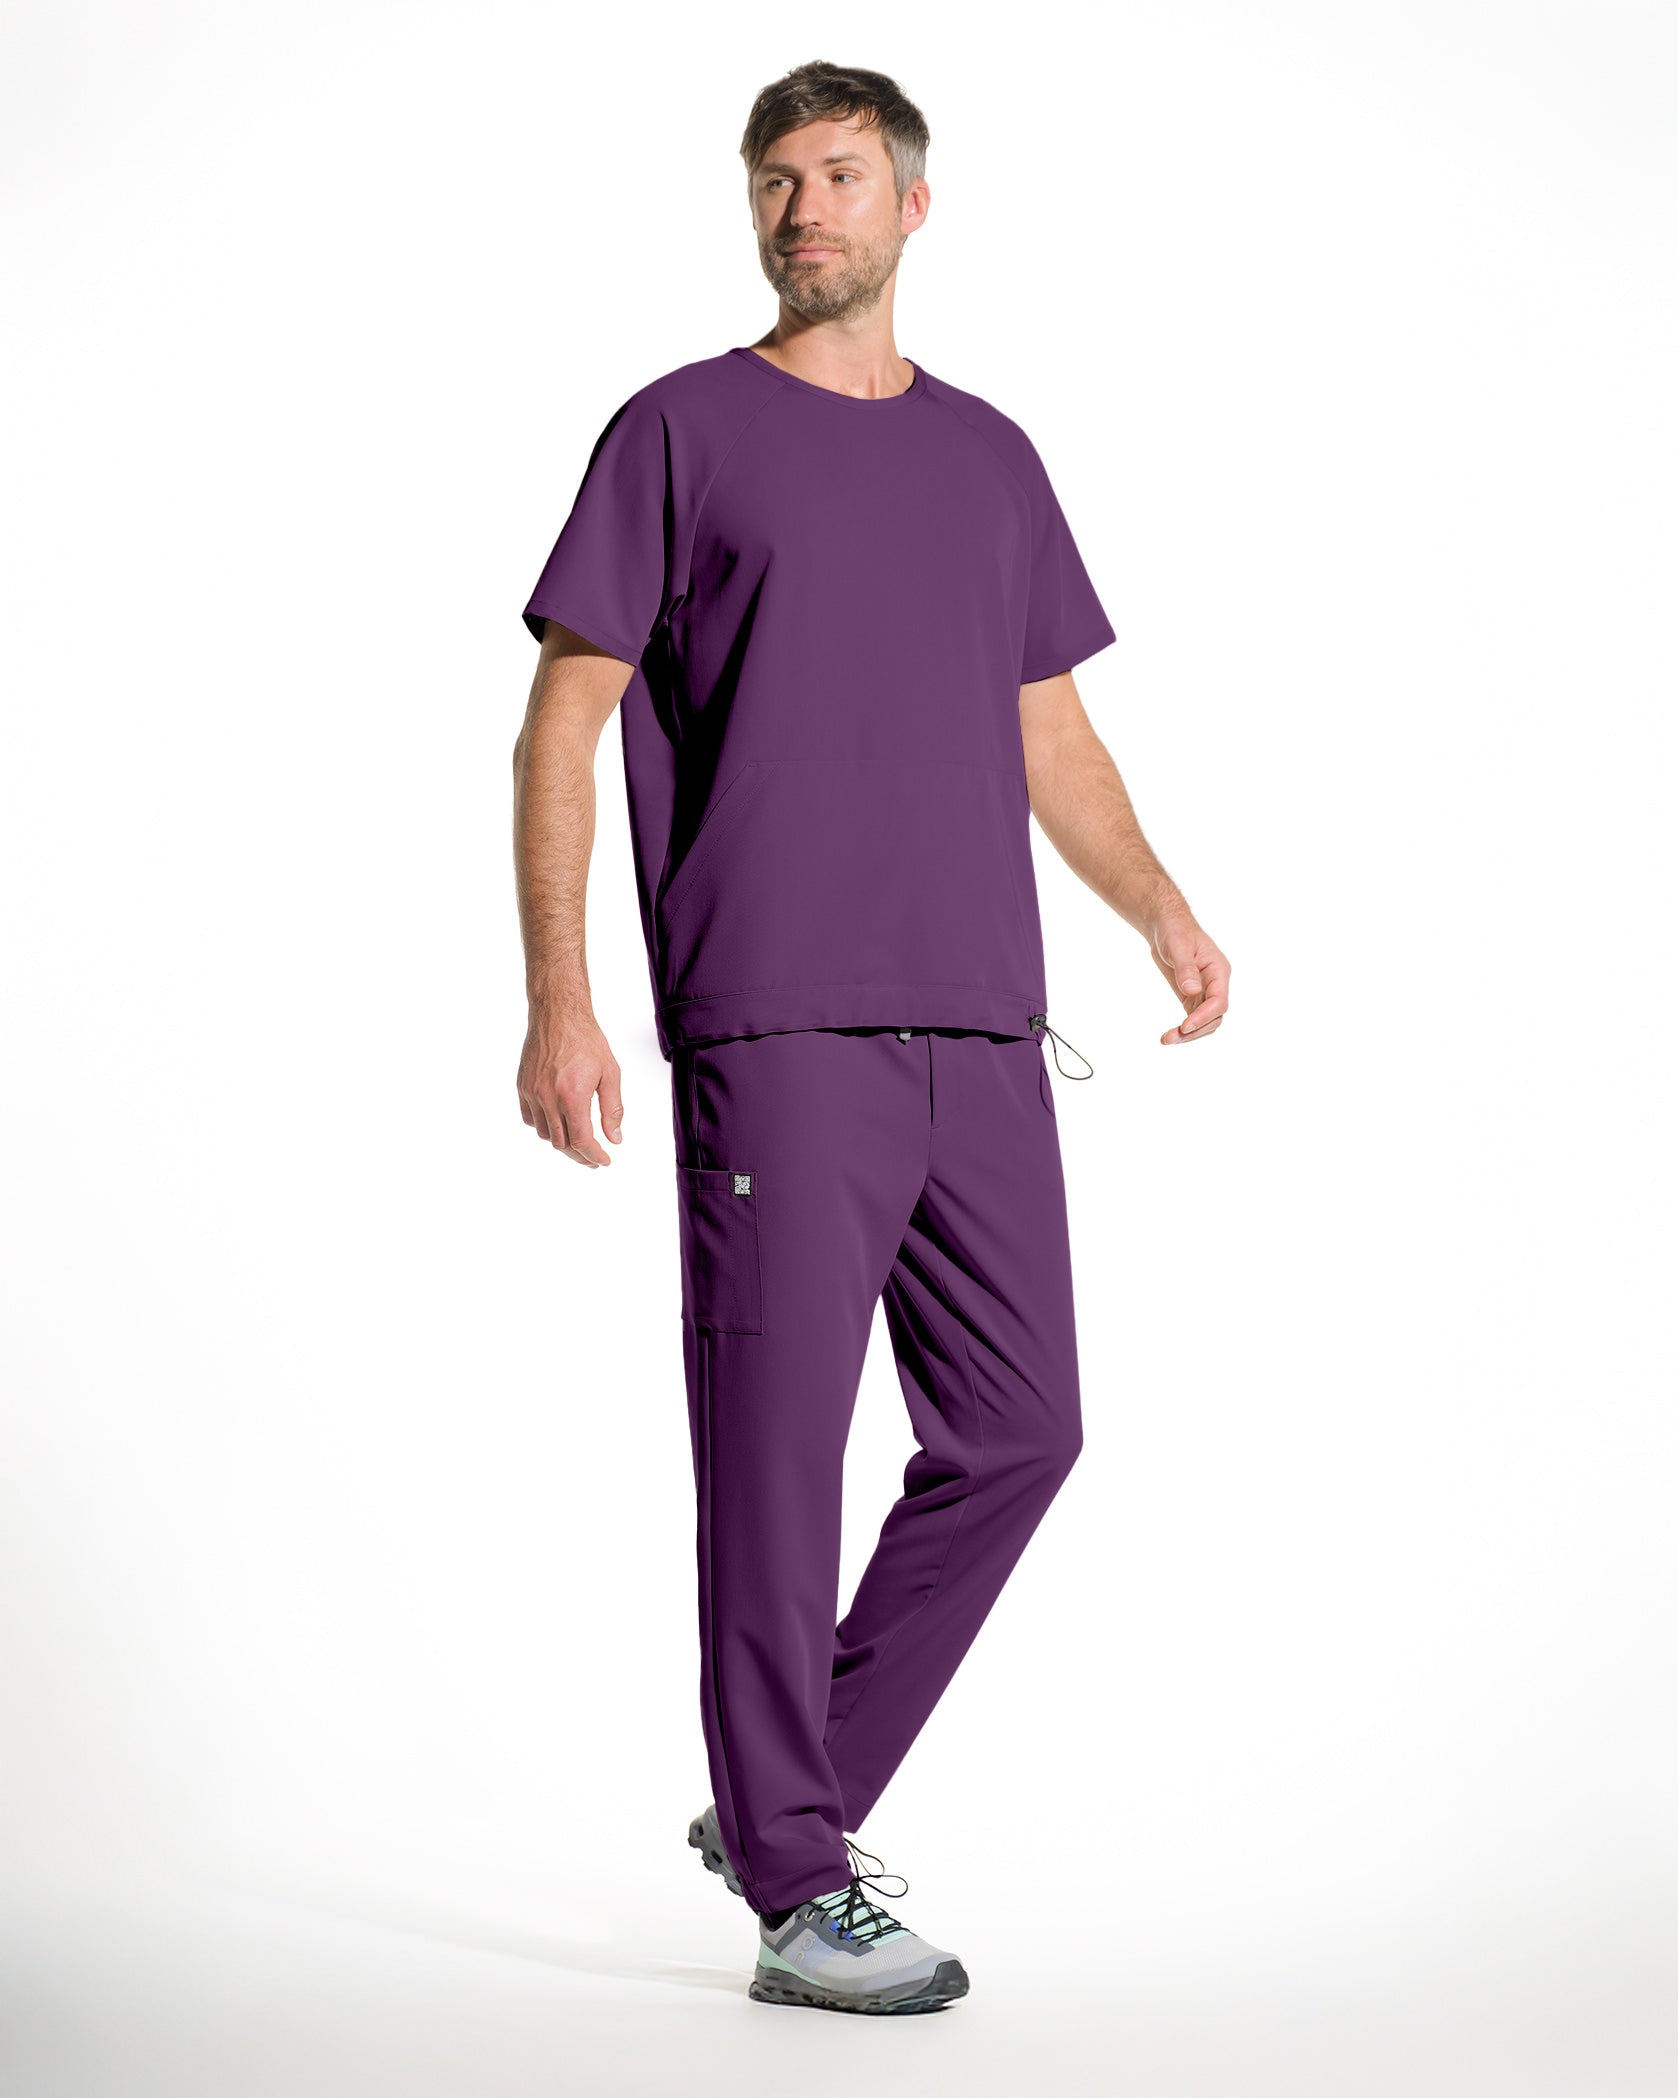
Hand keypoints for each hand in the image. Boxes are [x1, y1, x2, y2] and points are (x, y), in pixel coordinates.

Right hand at [516, 1006, 623, 1165]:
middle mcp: (548, 1097)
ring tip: (578, 1140)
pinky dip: (544, 1127)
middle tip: (593, 1158)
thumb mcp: (611, 1074)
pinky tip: (557, 1124)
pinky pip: (530, 1119)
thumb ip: (613, 1109)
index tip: (603, 1161)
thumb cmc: (587, 1040)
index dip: (593, 1155)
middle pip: (562, 1143)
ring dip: (562, 1142)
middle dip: (580, 1155)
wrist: (558, 1015)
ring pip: (545, 1134)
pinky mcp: (522, 1086)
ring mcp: (532, 1093)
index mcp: (572, 1095)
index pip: (581, 1140)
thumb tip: (615, 1138)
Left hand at [1149, 915, 1230, 1044]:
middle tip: (1171, 1038)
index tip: (1185, 1026)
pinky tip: (1169, 1035)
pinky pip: (1193, 1018)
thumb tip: (1192, 991)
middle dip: (1195, 1030)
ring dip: (1189, 1034)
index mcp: (1218, 970)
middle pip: (1214, 1016)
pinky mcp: (1193, 996)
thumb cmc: (1175, 930)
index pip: (1219, 1001)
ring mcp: (1205, 991)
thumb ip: (1186, 968)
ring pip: (1205, 1021)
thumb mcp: (1178, 946)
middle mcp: (1216, 984)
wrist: (1166, 925)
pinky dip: (1183, 1029)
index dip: (1204, 1016)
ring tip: (1166, 1040)